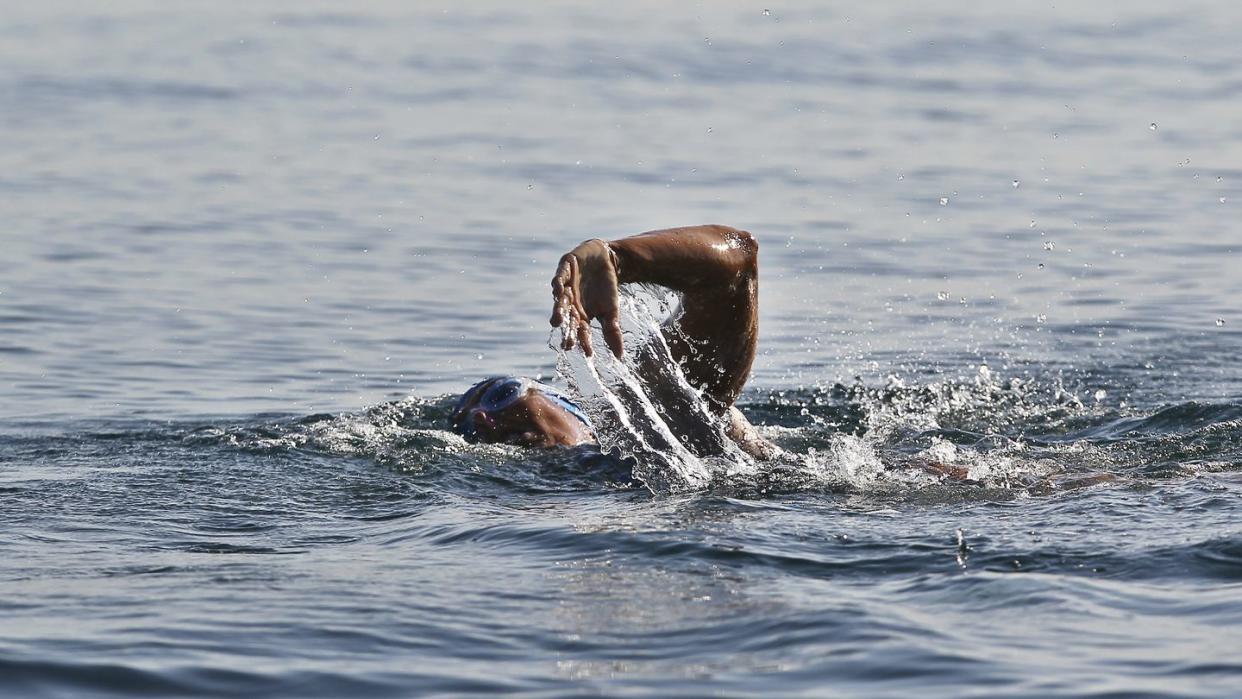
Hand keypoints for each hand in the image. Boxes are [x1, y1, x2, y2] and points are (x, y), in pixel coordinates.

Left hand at [550, 239, 623, 357]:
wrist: (607, 261)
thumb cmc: (606, 288)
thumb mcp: (611, 311)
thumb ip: (612, 331)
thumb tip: (620, 356)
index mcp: (580, 315)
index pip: (580, 331)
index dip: (583, 341)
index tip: (589, 353)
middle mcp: (569, 304)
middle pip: (567, 318)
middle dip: (566, 329)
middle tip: (567, 343)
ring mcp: (565, 286)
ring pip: (559, 300)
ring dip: (558, 310)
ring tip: (557, 321)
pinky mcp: (565, 269)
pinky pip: (560, 277)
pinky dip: (558, 283)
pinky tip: (558, 289)